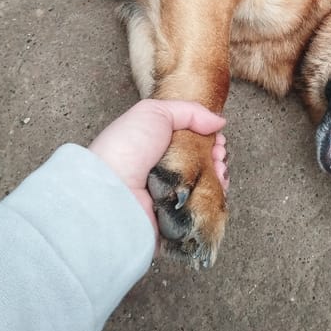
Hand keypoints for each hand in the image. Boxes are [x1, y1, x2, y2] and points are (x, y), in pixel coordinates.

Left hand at [88, 99, 227, 232]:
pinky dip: (214, 198)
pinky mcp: (176, 219)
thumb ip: (190, 112)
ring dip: (219, 176)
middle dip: (217, 157)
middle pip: (203, 163)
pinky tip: (217, 187)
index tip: (217, 139)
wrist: (111, 193)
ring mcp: (170, 196)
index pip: (192, 142)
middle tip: (218, 156)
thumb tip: (219, 121)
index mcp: (157, 146)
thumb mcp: (154, 112)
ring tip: (218, 171)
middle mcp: (164, 171)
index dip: (209, 139)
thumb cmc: (126, 149)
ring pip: (207, 185)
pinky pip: (204, 208)